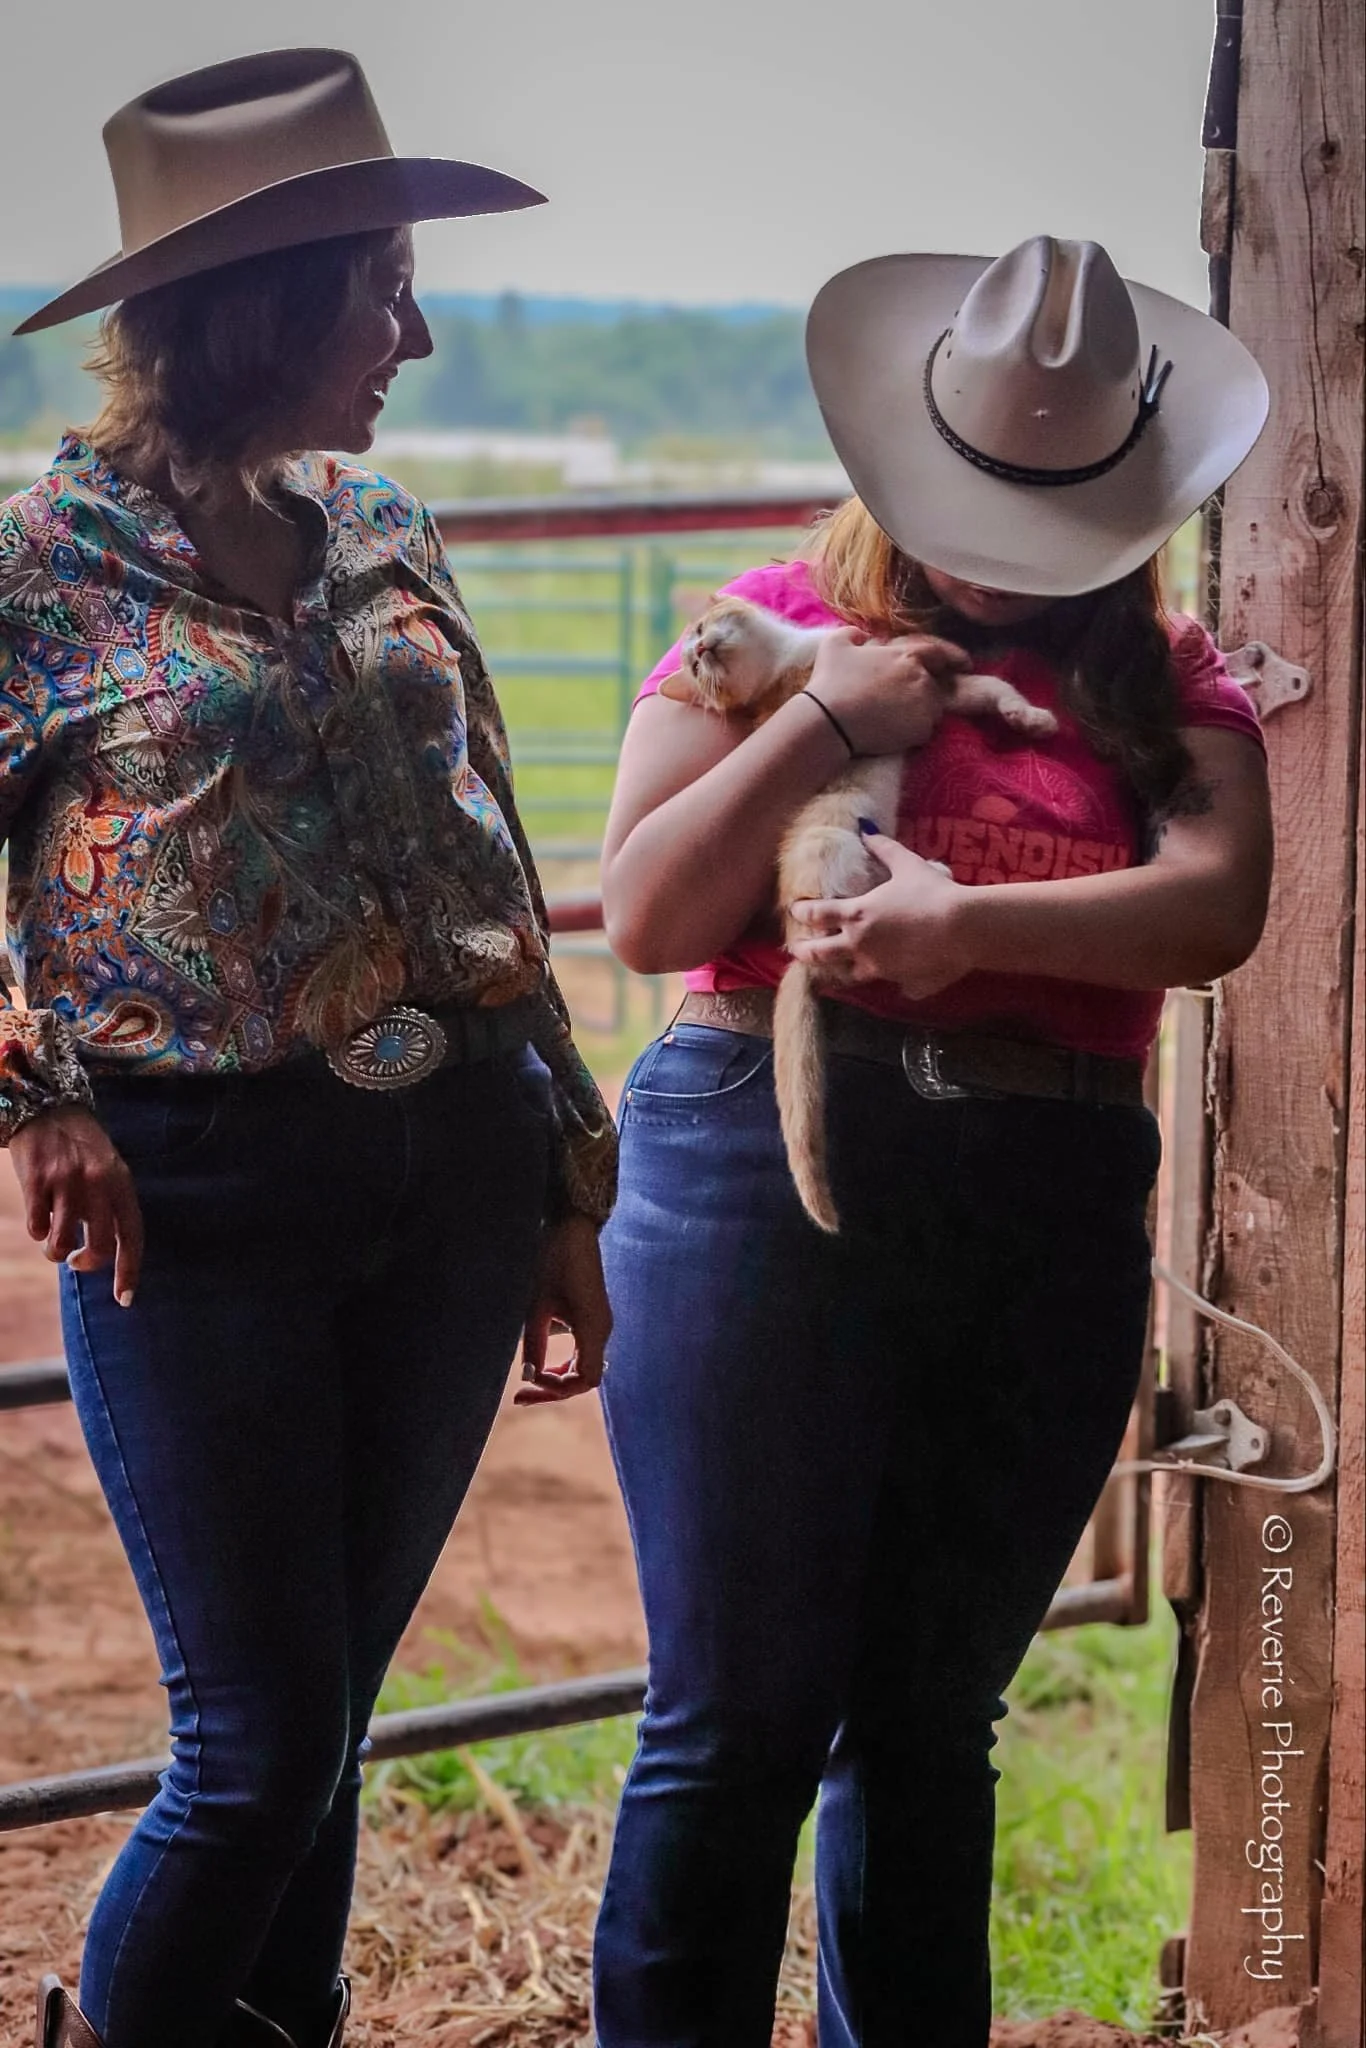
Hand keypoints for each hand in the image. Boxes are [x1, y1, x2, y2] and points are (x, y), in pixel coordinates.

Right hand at [9, 1105, 143, 1305]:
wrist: (48, 1108)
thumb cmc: (81, 1148)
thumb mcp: (108, 1171)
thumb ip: (110, 1207)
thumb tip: (104, 1254)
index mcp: (121, 1184)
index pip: (132, 1236)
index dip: (129, 1271)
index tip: (124, 1299)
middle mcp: (98, 1185)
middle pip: (97, 1247)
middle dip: (86, 1264)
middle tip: (76, 1261)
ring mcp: (66, 1183)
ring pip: (60, 1245)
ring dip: (55, 1251)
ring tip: (54, 1239)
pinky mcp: (37, 1182)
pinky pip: (37, 1229)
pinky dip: (37, 1230)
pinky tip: (39, 1214)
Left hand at [515, 1213, 612, 1405]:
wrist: (573, 1229)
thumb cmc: (554, 1261)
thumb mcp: (537, 1304)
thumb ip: (534, 1342)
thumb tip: (528, 1376)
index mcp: (593, 1327)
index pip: (584, 1379)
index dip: (557, 1389)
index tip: (529, 1380)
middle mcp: (602, 1330)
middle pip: (584, 1378)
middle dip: (552, 1389)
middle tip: (519, 1397)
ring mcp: (600, 1324)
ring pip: (582, 1367)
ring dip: (556, 1378)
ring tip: (527, 1384)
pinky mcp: (593, 1317)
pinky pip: (581, 1352)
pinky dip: (562, 1364)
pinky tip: (540, 1364)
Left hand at [787, 831, 975, 998]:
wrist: (963, 927)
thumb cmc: (932, 892)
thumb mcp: (907, 864)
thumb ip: (883, 848)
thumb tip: (865, 828)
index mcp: (858, 915)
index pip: (818, 914)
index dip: (802, 912)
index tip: (796, 911)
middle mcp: (862, 945)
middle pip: (821, 954)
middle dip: (804, 952)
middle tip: (796, 951)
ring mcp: (881, 969)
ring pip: (853, 975)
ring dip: (845, 971)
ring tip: (841, 970)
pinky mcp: (903, 984)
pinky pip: (897, 986)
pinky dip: (898, 982)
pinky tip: (903, 980)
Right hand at [804, 627, 968, 756]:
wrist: (829, 721)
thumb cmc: (831, 681)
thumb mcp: (834, 644)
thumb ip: (853, 634)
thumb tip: (863, 635)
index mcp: (907, 655)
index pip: (939, 652)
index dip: (952, 657)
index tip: (964, 663)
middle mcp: (922, 678)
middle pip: (933, 685)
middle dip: (923, 691)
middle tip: (903, 701)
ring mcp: (924, 706)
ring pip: (932, 709)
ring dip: (919, 711)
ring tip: (894, 718)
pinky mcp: (922, 731)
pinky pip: (924, 730)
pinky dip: (913, 731)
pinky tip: (892, 732)